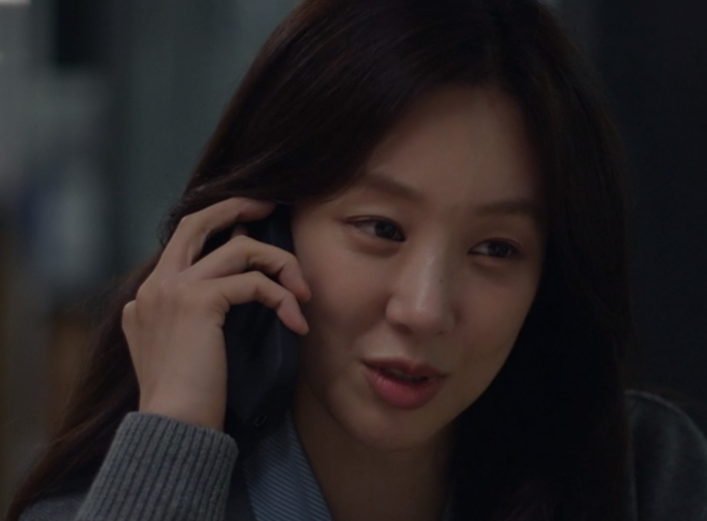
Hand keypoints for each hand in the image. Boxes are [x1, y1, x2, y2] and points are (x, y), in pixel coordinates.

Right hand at [122, 198, 310, 430]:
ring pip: (239, 249)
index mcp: (148, 295)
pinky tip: (296, 322)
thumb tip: (231, 288)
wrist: (172, 425)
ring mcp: (173, 289)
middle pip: (196, 222)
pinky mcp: (199, 301)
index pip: (183, 242)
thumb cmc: (186, 397)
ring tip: (302, 292)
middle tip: (268, 205)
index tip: (247, 225)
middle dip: (235, 206)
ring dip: (280, 264)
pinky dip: (282, 298)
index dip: (217, 226)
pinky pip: (254, 283)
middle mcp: (156, 285)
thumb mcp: (180, 348)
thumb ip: (189, 314)